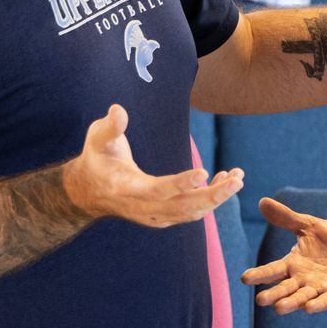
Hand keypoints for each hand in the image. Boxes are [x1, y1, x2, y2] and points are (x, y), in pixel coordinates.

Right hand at [63, 105, 243, 227]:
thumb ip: (110, 127)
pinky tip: (224, 180)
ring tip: (238, 177)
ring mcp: (155, 217)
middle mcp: (143, 208)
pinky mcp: (164, 217)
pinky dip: (210, 199)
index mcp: (126, 189)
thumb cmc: (97, 159)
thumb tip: (119, 110)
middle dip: (213, 195)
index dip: (179, 184)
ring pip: (192, 212)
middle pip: (183, 207)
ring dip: (217, 197)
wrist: (89, 191)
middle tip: (237, 180)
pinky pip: (192, 211)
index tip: (202, 173)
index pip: (156, 190)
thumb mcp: (97, 139)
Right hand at [241, 196, 326, 313]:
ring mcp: (320, 288)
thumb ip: (286, 218)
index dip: (260, 275)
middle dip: (274, 294)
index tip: (245, 279)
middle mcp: (303, 279)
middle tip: (260, 301)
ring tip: (279, 309)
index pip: (273, 270)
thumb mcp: (309, 225)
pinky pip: (326, 301)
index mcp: (293, 264)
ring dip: (292, 303)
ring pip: (302, 297)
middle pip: (285, 288)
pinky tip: (308, 308)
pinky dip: (318, 305)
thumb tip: (262, 201)